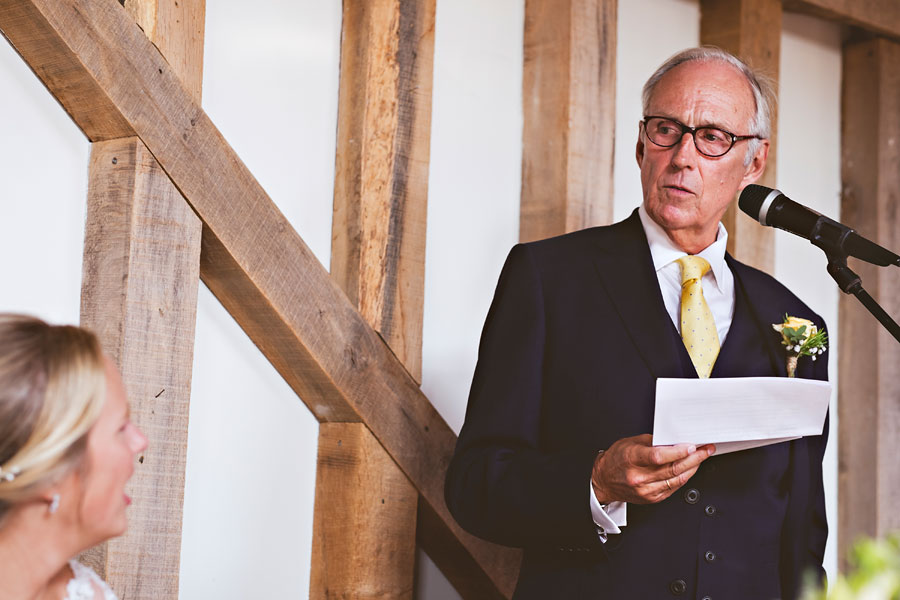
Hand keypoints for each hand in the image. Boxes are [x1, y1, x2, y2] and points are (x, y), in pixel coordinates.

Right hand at [591, 434, 714, 503]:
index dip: (678, 452)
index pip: (658, 456)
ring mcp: (646, 490)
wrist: (604, 481)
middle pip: (672, 469)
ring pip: (676, 480)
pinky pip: (673, 487)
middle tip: (705, 450)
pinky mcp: (652, 498)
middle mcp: (639, 477)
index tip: (691, 446)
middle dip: (693, 458)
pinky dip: (684, 477)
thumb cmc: (616, 460)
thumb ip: (653, 442)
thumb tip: (675, 441)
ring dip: (693, 468)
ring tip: (702, 458)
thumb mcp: (630, 443)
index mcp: (632, 459)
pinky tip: (690, 469)